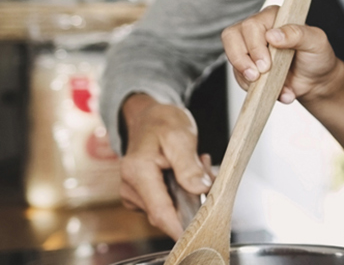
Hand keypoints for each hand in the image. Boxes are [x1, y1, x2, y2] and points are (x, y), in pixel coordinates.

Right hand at [118, 93, 214, 238]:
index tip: (201, 232)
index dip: (181, 227)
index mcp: (137, 172)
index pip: (161, 212)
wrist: (149, 118)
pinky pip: (167, 204)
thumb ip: (189, 166)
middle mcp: (130, 187)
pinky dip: (183, 193)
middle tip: (206, 170)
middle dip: (193, 201)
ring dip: (190, 194)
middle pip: (168, 213)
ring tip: (197, 164)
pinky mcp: (142, 197)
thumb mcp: (181, 137)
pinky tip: (188, 172)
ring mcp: (134, 194)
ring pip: (170, 209)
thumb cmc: (163, 123)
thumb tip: (200, 190)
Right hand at [221, 5, 343, 103]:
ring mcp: (250, 48)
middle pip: (232, 37)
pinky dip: (253, 88)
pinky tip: (274, 91)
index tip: (266, 65)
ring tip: (268, 86)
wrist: (316, 80)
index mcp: (274, 16)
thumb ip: (297, 34)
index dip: (255, 46)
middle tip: (258, 75)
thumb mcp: (315, 42)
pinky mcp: (247, 66)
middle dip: (242, 61)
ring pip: (231, 57)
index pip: (251, 25)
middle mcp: (258, 29)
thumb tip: (272, 35)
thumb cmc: (317, 56)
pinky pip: (238, 76)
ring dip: (247, 77)